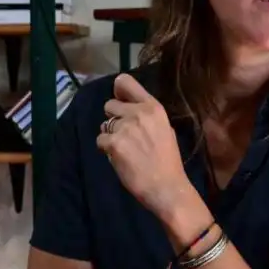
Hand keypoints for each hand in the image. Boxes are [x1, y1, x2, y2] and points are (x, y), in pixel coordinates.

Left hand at [96, 73, 191, 218]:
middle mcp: (138, 113)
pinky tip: (119, 158)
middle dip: (114, 118)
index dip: (118, 89)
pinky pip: (100, 141)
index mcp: (154, 107)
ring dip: (110, 135)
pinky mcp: (114, 144)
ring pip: (104, 124)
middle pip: (109, 105)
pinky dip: (106, 150)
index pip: (126, 82)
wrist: (166, 186)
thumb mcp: (165, 129)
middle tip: (125, 135)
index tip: (119, 98)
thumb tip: (131, 111)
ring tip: (124, 149)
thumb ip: (148, 117)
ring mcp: (125, 127)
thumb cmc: (168, 161)